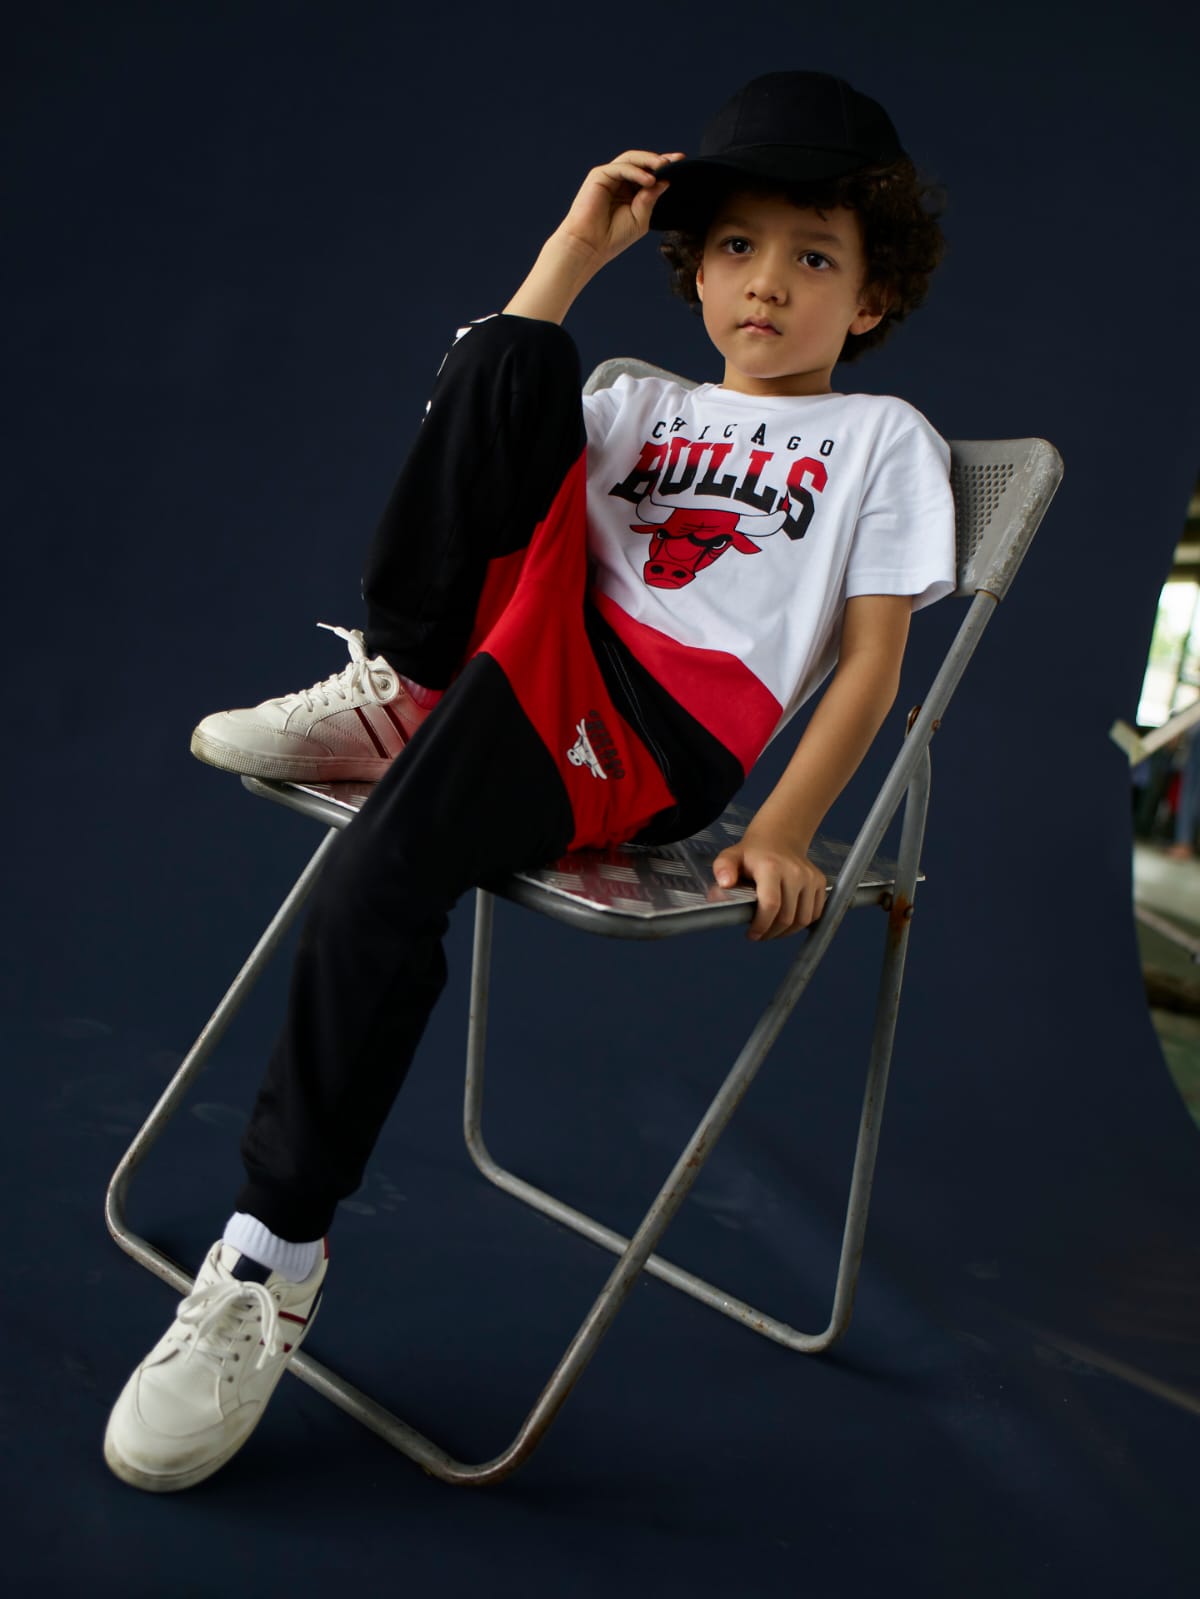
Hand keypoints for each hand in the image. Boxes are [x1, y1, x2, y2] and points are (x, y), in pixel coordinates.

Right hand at [554, 150, 683, 268]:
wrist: (590, 246)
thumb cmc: (613, 237)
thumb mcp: (641, 218)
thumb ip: (651, 198)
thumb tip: (665, 181)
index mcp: (630, 191)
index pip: (649, 173)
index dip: (665, 168)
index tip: (682, 162)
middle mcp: (620, 181)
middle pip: (642, 162)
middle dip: (660, 160)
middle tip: (677, 160)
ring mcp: (609, 176)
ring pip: (632, 159)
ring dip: (649, 161)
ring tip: (665, 167)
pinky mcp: (599, 175)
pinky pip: (622, 168)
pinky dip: (636, 172)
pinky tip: (649, 180)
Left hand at [713, 829, 827, 940]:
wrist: (778, 838)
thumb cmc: (753, 853)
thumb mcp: (731, 856)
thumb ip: (723, 869)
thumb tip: (725, 883)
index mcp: (771, 867)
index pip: (771, 904)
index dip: (762, 925)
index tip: (752, 934)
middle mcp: (794, 872)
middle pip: (787, 917)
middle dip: (771, 932)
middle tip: (760, 934)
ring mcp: (810, 877)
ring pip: (803, 919)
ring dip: (787, 931)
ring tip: (773, 929)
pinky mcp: (820, 882)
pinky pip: (815, 913)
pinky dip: (802, 923)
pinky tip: (788, 920)